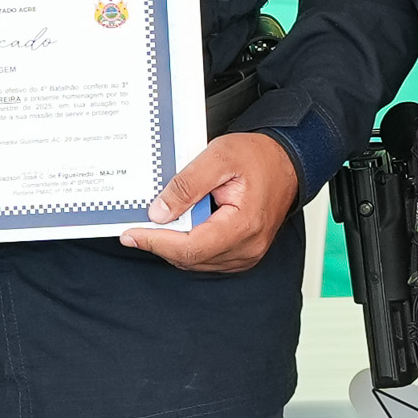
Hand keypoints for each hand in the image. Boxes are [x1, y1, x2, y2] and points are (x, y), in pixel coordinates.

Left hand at [127, 131, 300, 273]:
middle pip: (190, 258)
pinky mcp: (241, 253)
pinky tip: (180, 225)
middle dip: (161, 242)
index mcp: (243, 225)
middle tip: (136, 225)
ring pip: (195, 261)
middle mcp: (247, 247)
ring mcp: (245, 254)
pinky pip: (205, 257)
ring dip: (173, 244)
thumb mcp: (219, 156)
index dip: (156, 242)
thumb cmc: (258, 157)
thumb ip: (187, 185)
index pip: (190, 248)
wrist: (285, 163)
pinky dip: (187, 245)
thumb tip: (159, 212)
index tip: (132, 234)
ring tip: (161, 220)